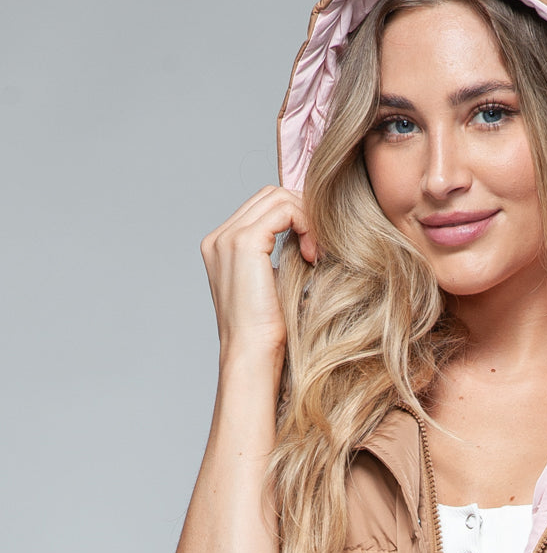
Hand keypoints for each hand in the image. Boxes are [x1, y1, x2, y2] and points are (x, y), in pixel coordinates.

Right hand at [200, 185, 317, 366]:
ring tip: (317, 253)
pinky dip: (306, 224)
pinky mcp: (244, 243)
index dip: (295, 217)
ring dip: (307, 219)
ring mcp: (227, 238)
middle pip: (269, 196)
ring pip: (278, 198)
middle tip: (321, 247)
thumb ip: (278, 257)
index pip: (262, 208)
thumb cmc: (266, 333)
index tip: (315, 249)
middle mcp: (218, 238)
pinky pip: (285, 209)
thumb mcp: (272, 285)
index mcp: (220, 247)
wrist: (251, 356)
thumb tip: (308, 237)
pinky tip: (313, 254)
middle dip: (303, 213)